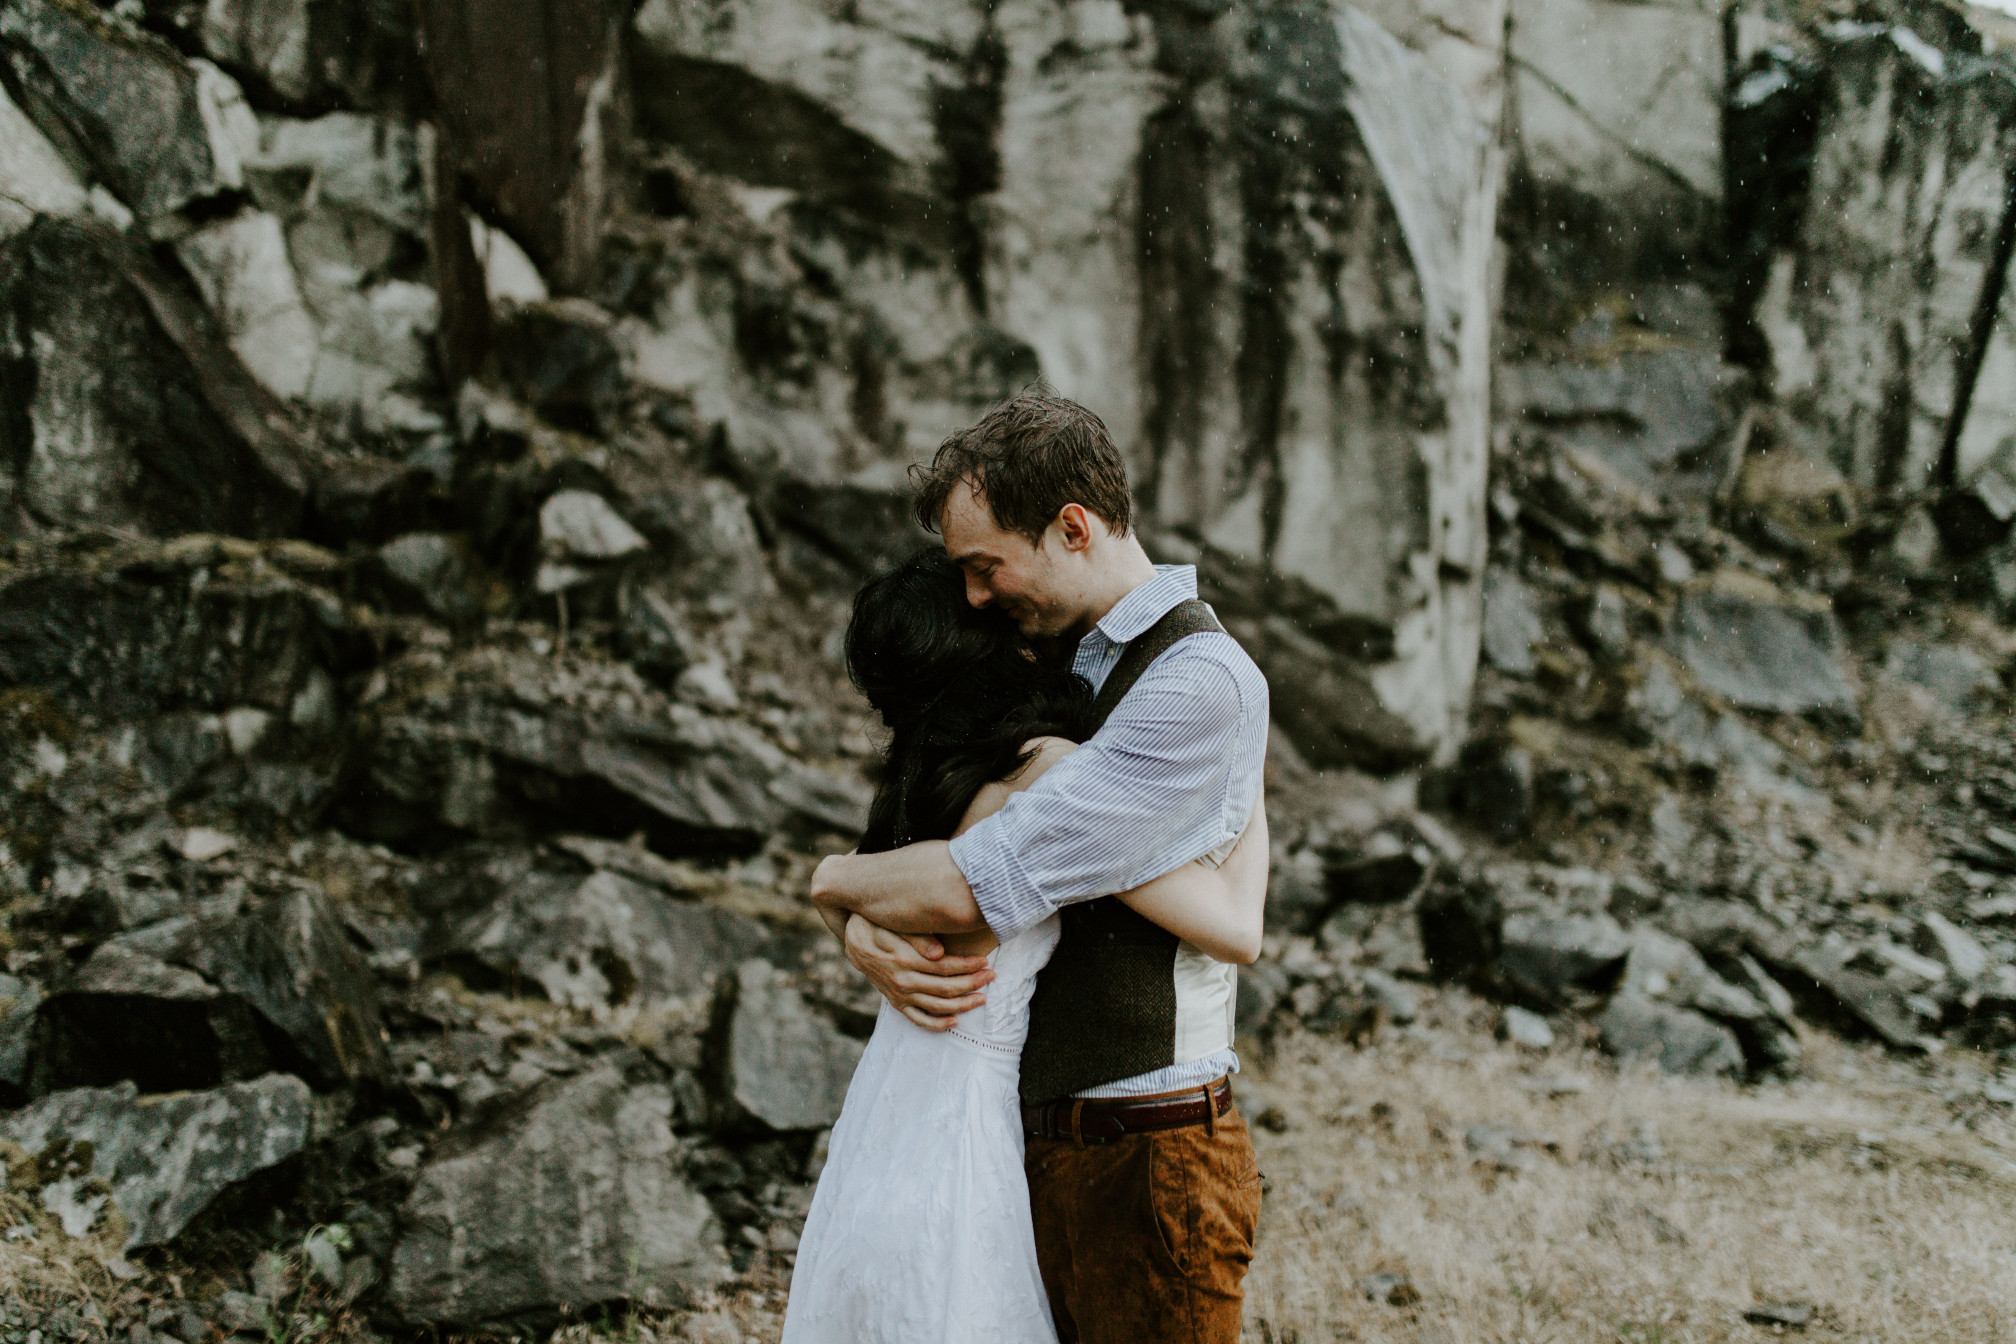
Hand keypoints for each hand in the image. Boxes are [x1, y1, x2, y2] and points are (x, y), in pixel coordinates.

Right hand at [844, 915, 993, 1031]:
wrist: (855, 942)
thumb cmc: (879, 926)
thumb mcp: (894, 924)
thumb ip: (917, 937)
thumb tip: (939, 952)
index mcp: (905, 960)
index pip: (945, 967)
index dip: (968, 965)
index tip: (985, 961)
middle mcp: (903, 981)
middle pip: (946, 988)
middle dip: (973, 983)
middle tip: (992, 976)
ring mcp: (900, 995)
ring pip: (937, 1006)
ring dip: (963, 1004)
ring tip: (982, 998)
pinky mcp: (897, 1003)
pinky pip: (919, 1019)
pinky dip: (937, 1024)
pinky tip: (955, 1022)